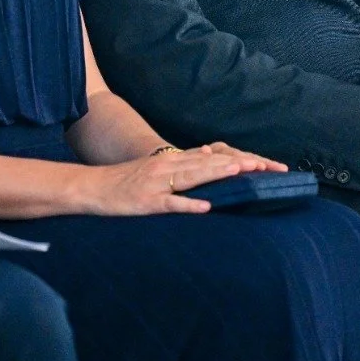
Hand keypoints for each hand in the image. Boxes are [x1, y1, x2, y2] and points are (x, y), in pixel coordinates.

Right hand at [81, 144, 283, 216]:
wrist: (93, 186)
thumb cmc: (128, 181)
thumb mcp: (158, 168)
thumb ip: (184, 162)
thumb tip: (209, 153)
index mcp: (174, 160)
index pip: (213, 157)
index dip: (239, 159)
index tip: (265, 163)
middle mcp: (169, 166)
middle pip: (209, 164)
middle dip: (238, 164)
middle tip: (265, 166)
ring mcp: (158, 183)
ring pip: (193, 177)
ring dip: (218, 175)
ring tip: (242, 174)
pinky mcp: (147, 201)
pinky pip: (170, 203)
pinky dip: (188, 204)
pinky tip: (205, 207)